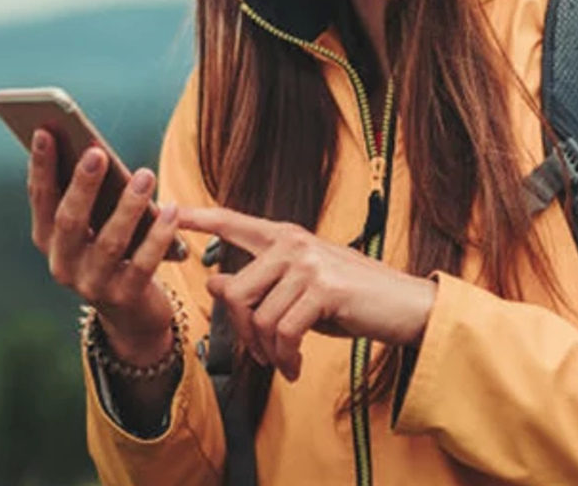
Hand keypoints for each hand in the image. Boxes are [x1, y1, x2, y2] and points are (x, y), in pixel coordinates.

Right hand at [26, 129, 181, 365]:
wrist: (132, 312)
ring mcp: (91, 284)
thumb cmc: (112, 251)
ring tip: (145, 174)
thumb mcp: (93, 226)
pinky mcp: (124, 297)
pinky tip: (171, 209)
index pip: (40, 198)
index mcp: (47, 240)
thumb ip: (89, 196)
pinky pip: (143, 264)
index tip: (44, 132)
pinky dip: (158, 235)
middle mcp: (62, 264)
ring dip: (127, 206)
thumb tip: (93, 150)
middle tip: (97, 152)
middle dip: (82, 185)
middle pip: (69, 220)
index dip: (41, 166)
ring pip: (109, 242)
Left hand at [174, 207, 437, 381]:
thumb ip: (259, 283)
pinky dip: (284, 358)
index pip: (232, 223)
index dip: (199, 219)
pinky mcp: (324, 290)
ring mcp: (308, 264)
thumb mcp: (300, 289)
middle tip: (259, 356)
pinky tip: (294, 367)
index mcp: (284, 237)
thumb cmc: (352, 299)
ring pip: (258, 318)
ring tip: (283, 364)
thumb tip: (212, 282)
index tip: (170, 209)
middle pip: (234, 292)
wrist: (407, 307)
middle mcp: (292, 244)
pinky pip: (283, 332)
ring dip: (266, 352)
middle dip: (240, 334)